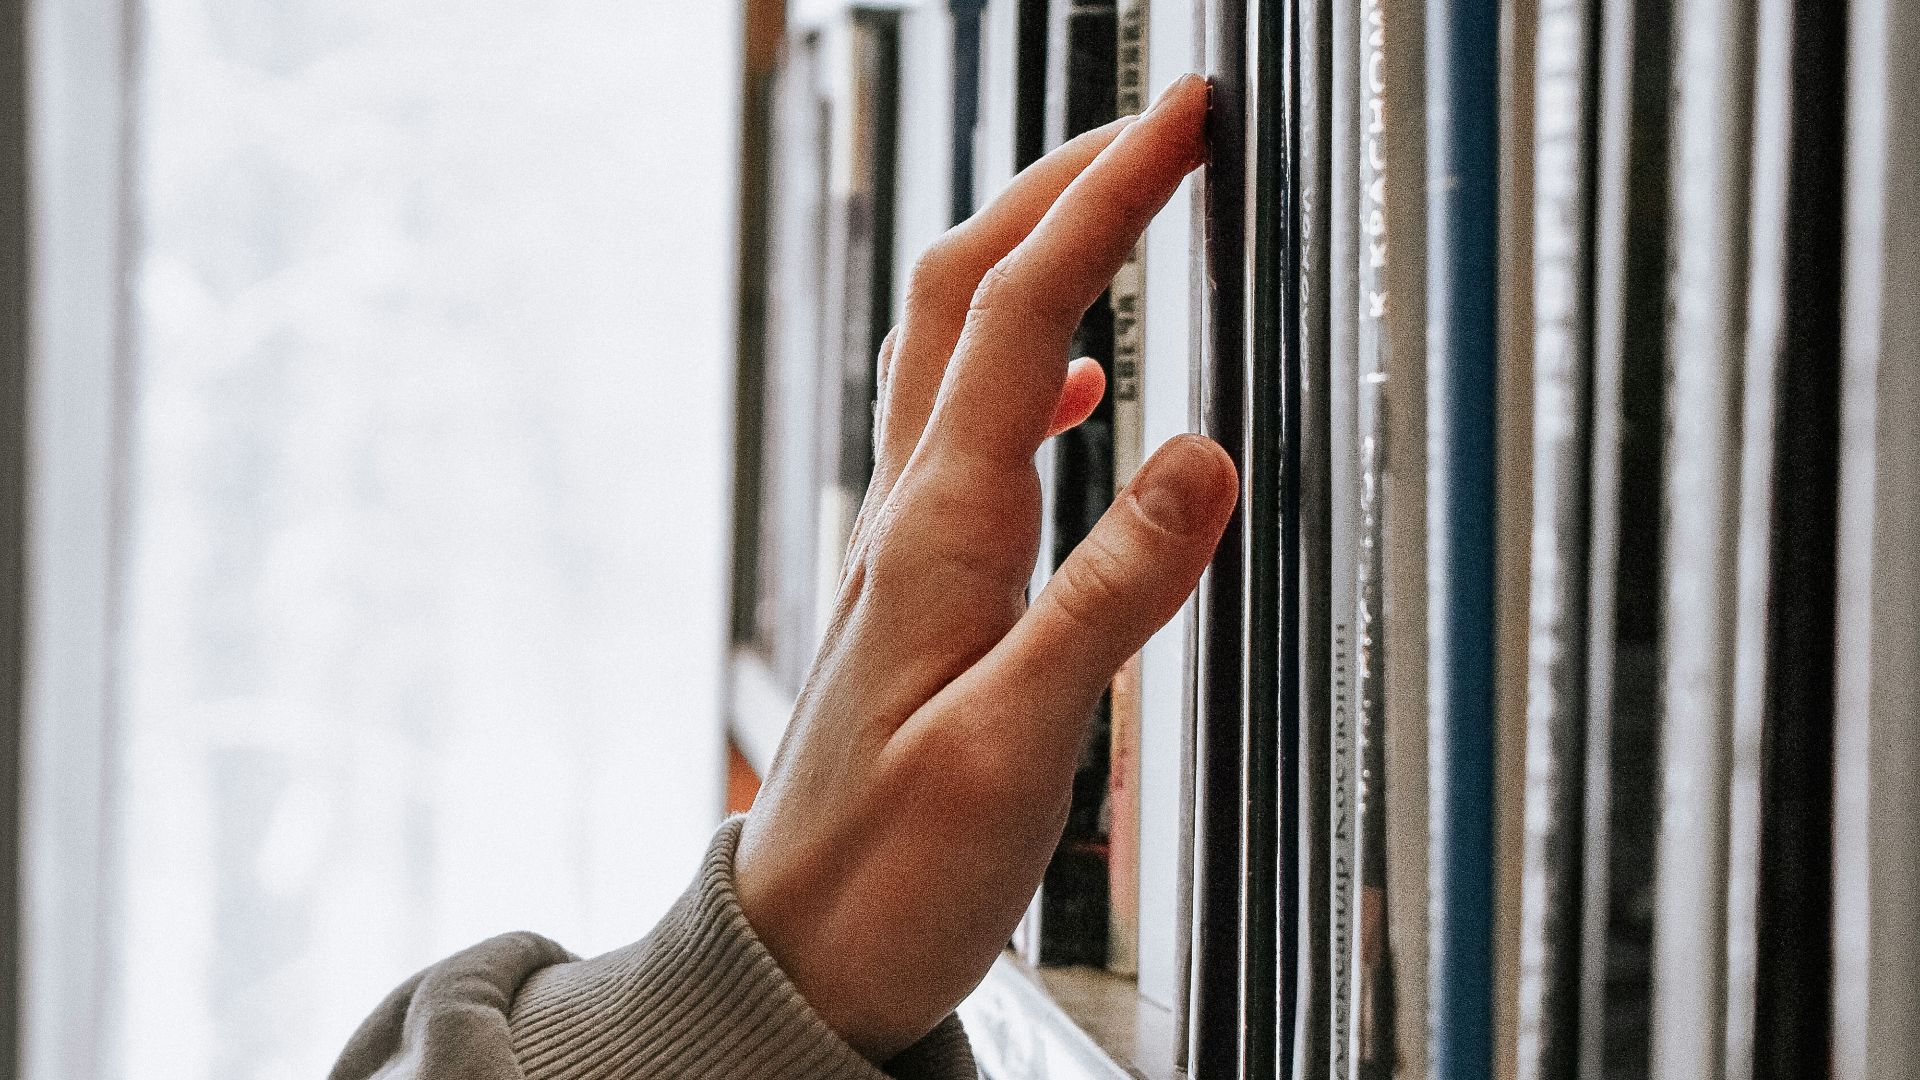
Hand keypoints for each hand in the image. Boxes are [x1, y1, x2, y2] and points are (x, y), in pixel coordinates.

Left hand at [733, 74, 1234, 1060]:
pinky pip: (966, 431)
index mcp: (939, 532)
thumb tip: (1201, 455)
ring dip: (1035, 256)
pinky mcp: (920, 585)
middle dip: (1061, 183)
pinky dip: (1026, 370)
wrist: (803, 952)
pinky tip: (1077, 392)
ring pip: (956, 346)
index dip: (1102, 198)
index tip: (1180, 119)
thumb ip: (1109, 601)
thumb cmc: (893, 871)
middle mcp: (912, 515)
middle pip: (968, 291)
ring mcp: (909, 545)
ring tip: (1117, 209)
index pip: (1024, 313)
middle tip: (1157, 126)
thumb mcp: (1017, 746)